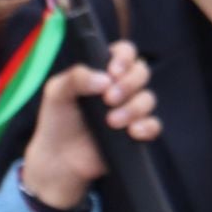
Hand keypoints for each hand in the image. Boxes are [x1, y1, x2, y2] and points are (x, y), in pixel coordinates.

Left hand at [18, 40, 158, 211]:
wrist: (58, 159)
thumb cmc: (57, 120)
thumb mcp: (57, 92)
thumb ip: (76, 77)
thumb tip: (105, 80)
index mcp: (103, 71)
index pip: (125, 52)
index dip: (124, 57)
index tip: (112, 72)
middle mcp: (121, 87)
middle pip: (142, 72)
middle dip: (129, 84)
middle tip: (108, 99)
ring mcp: (130, 109)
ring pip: (148, 99)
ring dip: (133, 108)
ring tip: (112, 121)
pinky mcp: (136, 133)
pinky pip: (154, 125)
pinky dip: (147, 126)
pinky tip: (132, 132)